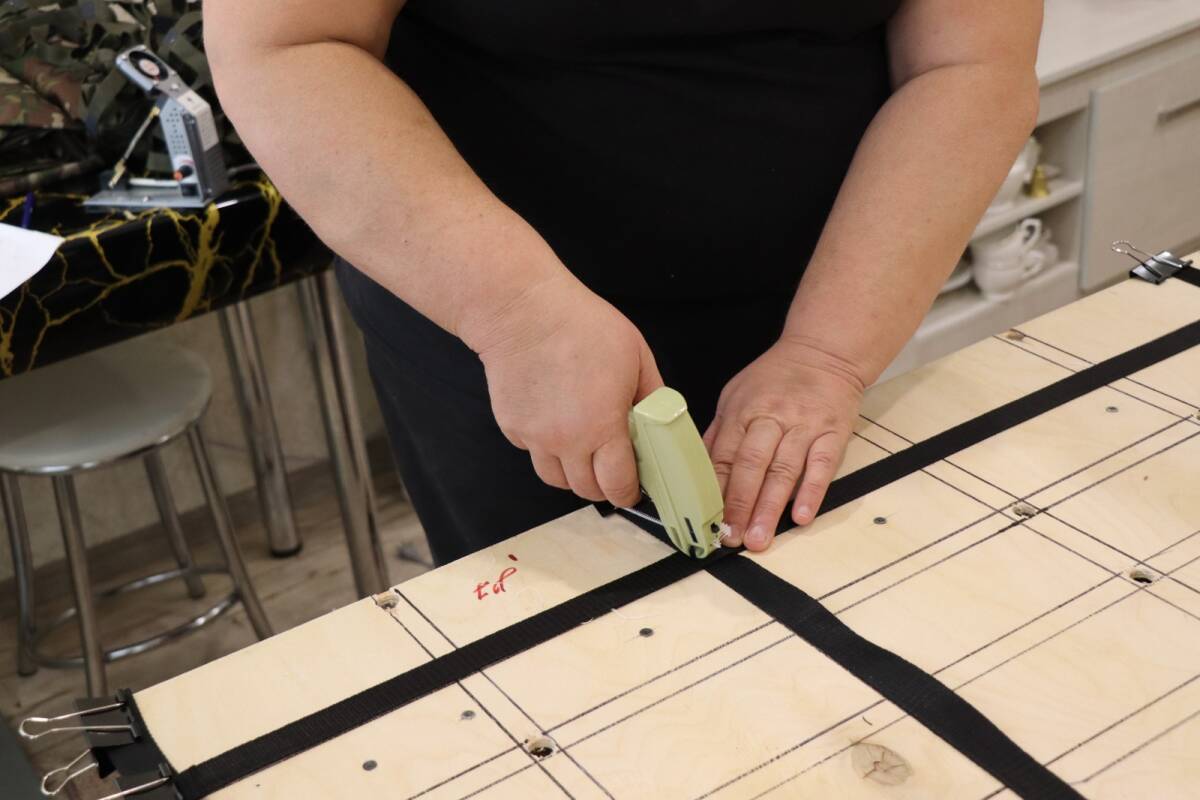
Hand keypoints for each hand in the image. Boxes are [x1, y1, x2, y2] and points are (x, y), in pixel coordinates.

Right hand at [469, 273, 662, 505]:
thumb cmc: (581, 326)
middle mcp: (565, 441)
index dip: (629, 491)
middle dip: (603, 486)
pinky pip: (533, 453)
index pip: (617, 485)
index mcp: (601, 427)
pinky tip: (556, 422)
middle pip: (585, 491)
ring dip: (574, 473)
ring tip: (585, 451)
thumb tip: (662, 423)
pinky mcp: (512, 427)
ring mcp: (534, 437)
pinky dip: (547, 449)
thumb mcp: (637, 357)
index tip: (635, 485)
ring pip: (556, 479)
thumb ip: (652, 397)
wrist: (523, 311)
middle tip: (613, 468)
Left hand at [703, 338, 865, 551]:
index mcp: (742, 411)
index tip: (706, 521)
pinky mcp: (833, 432)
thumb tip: (696, 469)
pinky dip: (812, 491)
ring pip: (783, 470)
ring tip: (759, 537)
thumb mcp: (736, 395)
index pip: (722, 456)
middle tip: (731, 537)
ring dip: (770, 508)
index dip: (713, 490)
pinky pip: (822, 465)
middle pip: (750, 466)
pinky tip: (802, 516)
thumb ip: (719, 432)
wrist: (825, 351)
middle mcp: (771, 418)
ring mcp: (803, 426)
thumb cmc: (776, 377)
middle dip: (739, 504)